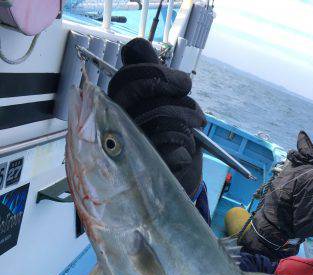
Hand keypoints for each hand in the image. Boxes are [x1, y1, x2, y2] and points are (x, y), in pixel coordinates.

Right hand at [108, 38, 205, 196]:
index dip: (157, 72)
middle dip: (177, 92)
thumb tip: (136, 47)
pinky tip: (181, 158)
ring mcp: (123, 144)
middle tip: (196, 111)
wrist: (174, 185)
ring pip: (161, 115)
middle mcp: (113, 120)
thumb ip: (153, 75)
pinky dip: (184, 151)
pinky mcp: (139, 169)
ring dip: (187, 125)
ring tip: (192, 135)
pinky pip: (171, 148)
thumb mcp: (164, 105)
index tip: (184, 84)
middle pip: (139, 86)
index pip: (127, 73)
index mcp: (118, 101)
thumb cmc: (169, 141)